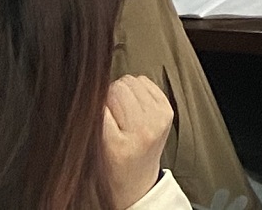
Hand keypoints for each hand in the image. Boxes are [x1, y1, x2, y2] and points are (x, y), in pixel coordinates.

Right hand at [101, 75, 172, 209]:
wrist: (136, 180)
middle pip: (120, 86)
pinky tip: (132, 107)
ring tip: (120, 112)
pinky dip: (137, 90)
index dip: (95, 103)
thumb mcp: (95, 148)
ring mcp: (160, 116)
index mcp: (122, 141)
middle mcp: (146, 127)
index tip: (95, 112)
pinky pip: (146, 82)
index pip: (104, 101)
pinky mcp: (168, 109)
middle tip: (109, 115)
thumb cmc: (111, 166)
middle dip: (109, 96)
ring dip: (123, 91)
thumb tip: (93, 90)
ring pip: (133, 81)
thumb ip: (94, 119)